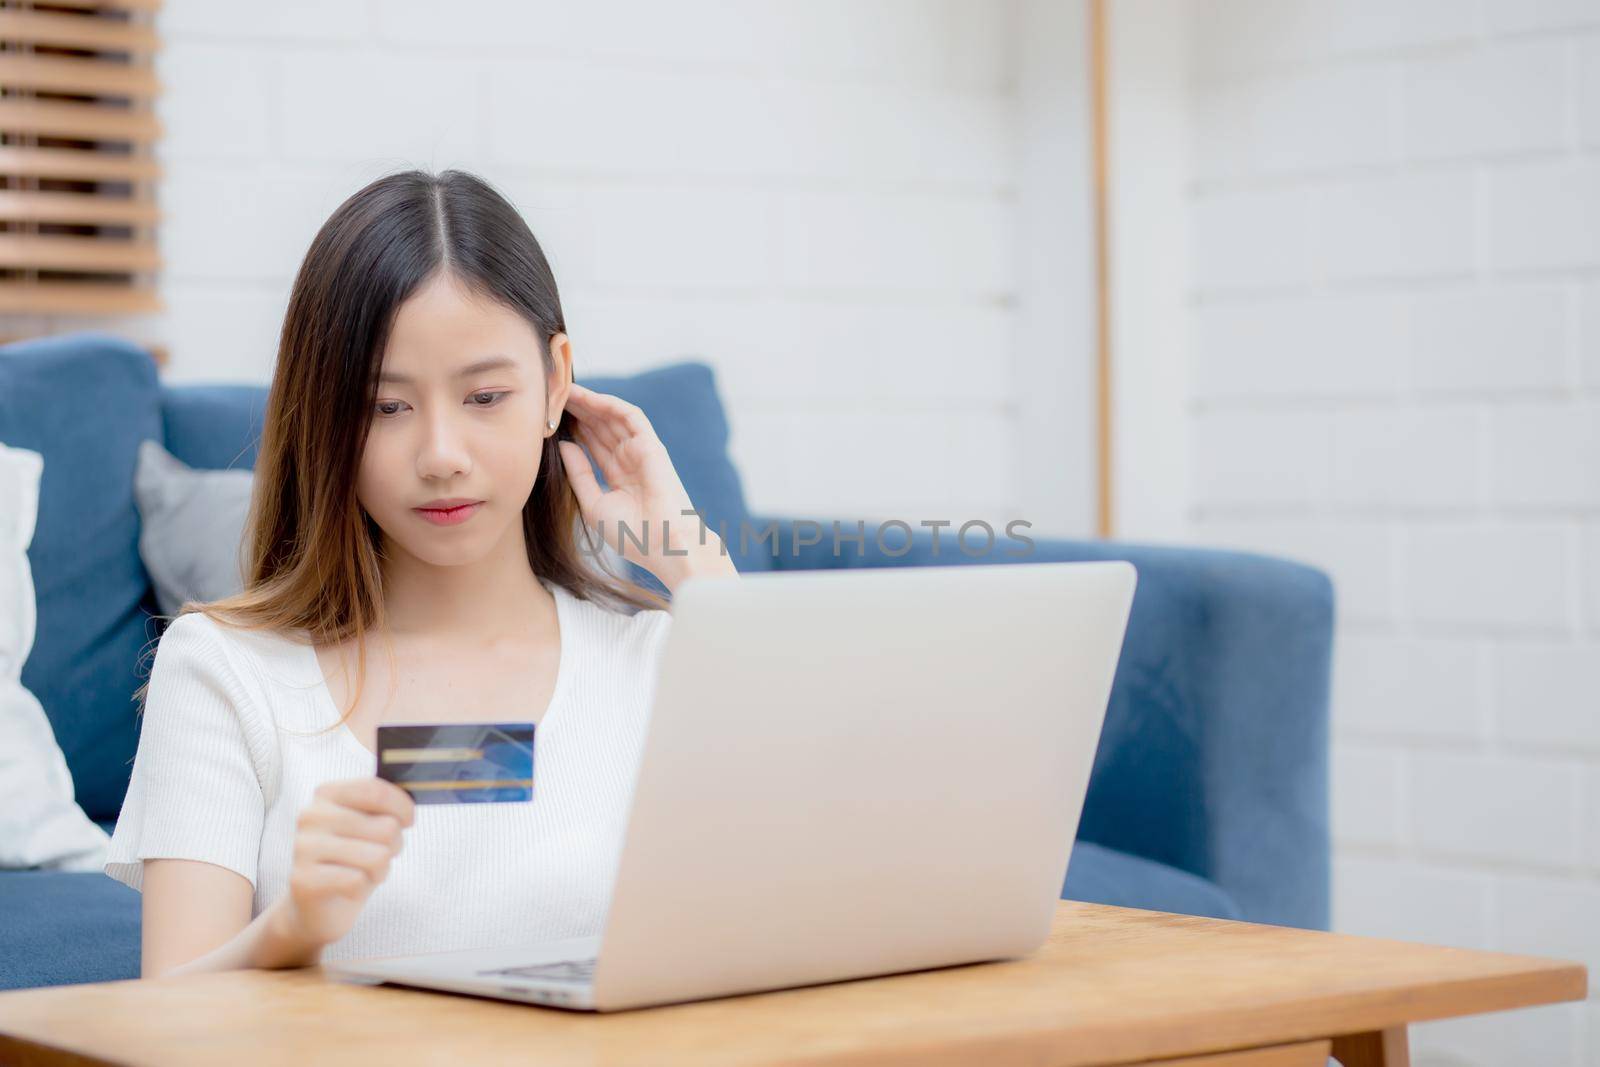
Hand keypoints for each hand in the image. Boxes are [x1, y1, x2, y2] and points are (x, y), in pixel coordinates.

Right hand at [279, 778, 414, 947]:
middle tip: (377, 856)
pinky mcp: (302, 879)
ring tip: (363, 873)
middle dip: (393, 846)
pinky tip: (348, 889)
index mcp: (327, 794)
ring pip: (378, 856)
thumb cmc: (351, 860)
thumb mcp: (369, 826)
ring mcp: (303, 848)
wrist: (317, 907)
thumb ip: (383, 809)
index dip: (402, 806)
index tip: (408, 821)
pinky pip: (357, 881)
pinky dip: (362, 889)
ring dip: (380, 871)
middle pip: (385, 827)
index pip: (375, 790)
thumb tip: (407, 809)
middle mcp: (311, 816)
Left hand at [557, 382, 734, 589]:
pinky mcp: (651, 444)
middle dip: (578, 411)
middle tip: (554, 396)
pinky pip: (630, 416)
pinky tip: (589, 397)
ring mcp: (641, 451)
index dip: (573, 429)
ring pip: (612, 418)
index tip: (551, 419)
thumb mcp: (593, 504)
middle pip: (600, 427)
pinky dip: (610, 404)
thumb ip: (579, 473)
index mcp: (619, 477)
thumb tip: (564, 445)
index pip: (593, 445)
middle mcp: (630, 460)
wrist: (662, 543)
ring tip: (566, 390)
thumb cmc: (631, 534)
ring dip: (590, 403)